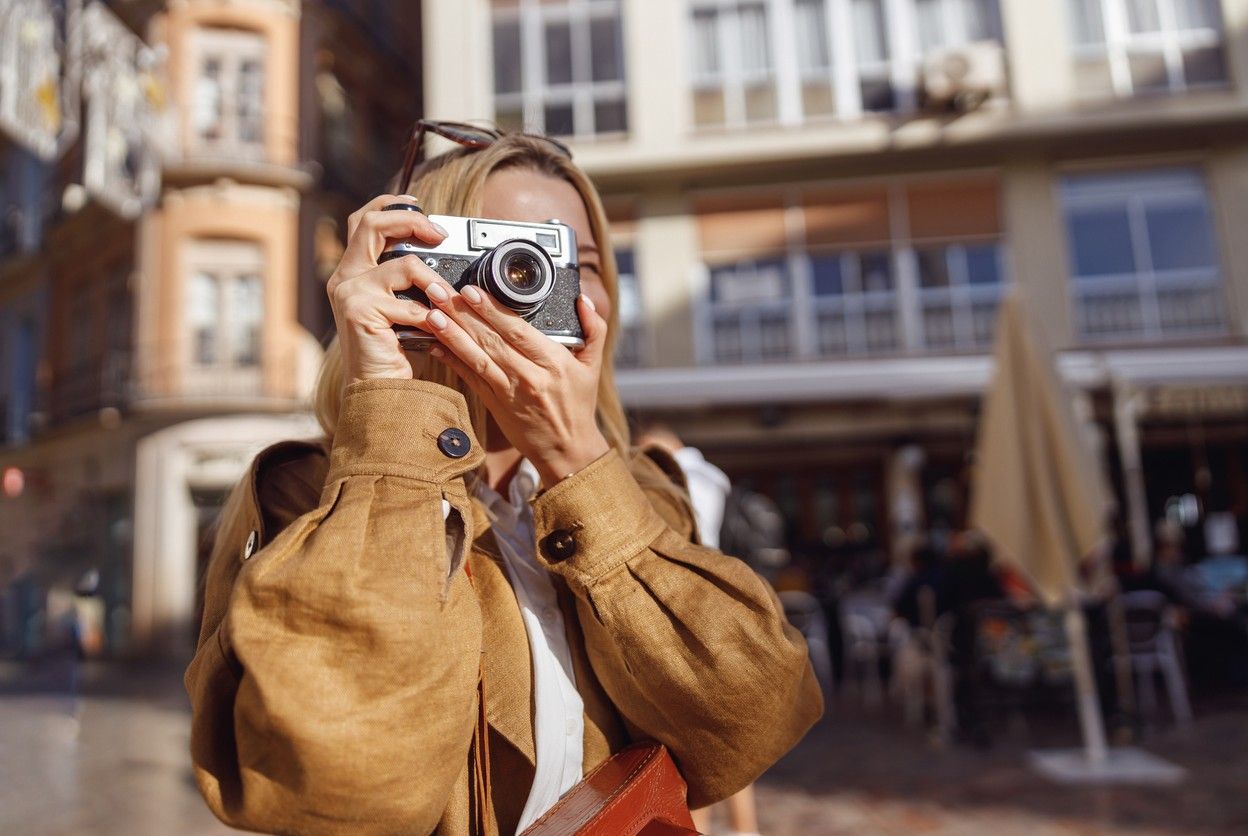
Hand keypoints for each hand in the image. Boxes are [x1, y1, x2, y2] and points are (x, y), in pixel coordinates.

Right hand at [326, 194, 448, 382]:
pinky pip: (409, 304)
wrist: (379, 389)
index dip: (392, 205)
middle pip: (372, 223)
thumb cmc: (395, 349)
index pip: (364, 220)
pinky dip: (429, 316)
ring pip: (403, 264)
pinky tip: (434, 330)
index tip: (421, 207)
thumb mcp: (402, 304)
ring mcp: (349, 293)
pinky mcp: (360, 312)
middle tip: (439, 235)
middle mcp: (344, 277)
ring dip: (434, 281)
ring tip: (447, 299)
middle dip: (411, 221)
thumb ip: (408, 278)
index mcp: (353, 270)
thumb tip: (438, 248)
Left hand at [421, 279, 609, 486]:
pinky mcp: (494, 404)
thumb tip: (584, 298)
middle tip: (439, 292)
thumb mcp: (594, 366)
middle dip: (463, 315)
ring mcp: (508, 392)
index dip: (492, 311)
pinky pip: (470, 379)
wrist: (567, 450)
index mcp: (553, 363)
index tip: (471, 291)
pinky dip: (452, 361)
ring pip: (477, 358)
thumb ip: (594, 329)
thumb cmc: (579, 406)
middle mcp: (528, 376)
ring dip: (452, 336)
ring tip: (432, 315)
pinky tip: (434, 345)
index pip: (518, 331)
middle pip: (491, 341)